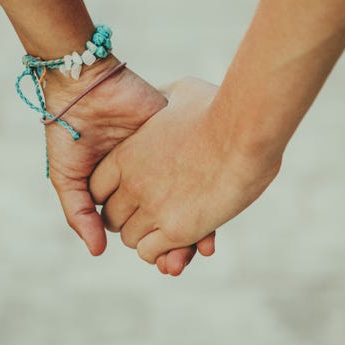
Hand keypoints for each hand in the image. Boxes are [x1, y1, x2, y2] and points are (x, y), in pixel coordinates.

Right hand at [41, 59, 215, 268]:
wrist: (86, 84)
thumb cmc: (69, 131)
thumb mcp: (68, 176)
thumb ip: (80, 214)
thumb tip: (98, 252)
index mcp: (121, 187)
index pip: (144, 225)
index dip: (155, 246)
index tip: (166, 263)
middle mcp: (146, 176)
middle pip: (171, 216)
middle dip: (179, 242)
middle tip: (184, 263)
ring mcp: (165, 156)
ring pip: (191, 197)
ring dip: (199, 225)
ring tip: (203, 249)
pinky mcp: (177, 135)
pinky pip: (202, 169)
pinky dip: (212, 192)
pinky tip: (216, 214)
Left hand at [90, 77, 280, 265]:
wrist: (247, 130)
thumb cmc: (220, 109)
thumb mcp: (180, 93)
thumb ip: (161, 100)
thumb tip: (161, 98)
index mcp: (127, 154)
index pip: (97, 189)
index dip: (115, 194)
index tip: (134, 194)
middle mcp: (132, 183)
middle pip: (111, 217)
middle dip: (131, 218)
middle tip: (156, 213)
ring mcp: (153, 207)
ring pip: (130, 238)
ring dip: (148, 236)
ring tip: (170, 227)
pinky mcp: (177, 229)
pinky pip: (150, 252)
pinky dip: (161, 251)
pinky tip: (179, 240)